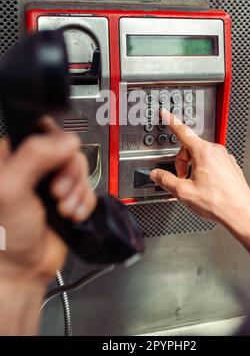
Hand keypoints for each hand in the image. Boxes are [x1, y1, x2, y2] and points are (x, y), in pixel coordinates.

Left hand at [0, 117, 95, 284]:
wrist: (21, 271)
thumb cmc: (3, 236)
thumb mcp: (11, 190)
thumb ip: (35, 156)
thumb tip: (65, 139)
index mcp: (12, 156)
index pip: (43, 130)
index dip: (56, 143)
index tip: (55, 162)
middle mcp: (33, 167)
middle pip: (67, 150)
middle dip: (68, 173)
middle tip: (56, 191)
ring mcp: (50, 182)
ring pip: (80, 169)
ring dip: (76, 191)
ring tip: (62, 207)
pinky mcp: (66, 197)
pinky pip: (88, 189)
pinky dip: (83, 203)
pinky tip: (70, 214)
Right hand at [150, 109, 249, 224]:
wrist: (241, 213)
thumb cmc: (218, 203)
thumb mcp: (184, 192)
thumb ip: (166, 180)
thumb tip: (157, 174)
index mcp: (203, 152)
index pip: (183, 131)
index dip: (171, 121)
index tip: (165, 114)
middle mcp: (216, 151)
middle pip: (190, 148)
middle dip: (182, 162)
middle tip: (181, 178)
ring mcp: (225, 158)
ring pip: (201, 156)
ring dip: (193, 167)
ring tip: (195, 185)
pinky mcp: (230, 166)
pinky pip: (212, 162)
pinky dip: (205, 171)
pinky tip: (206, 186)